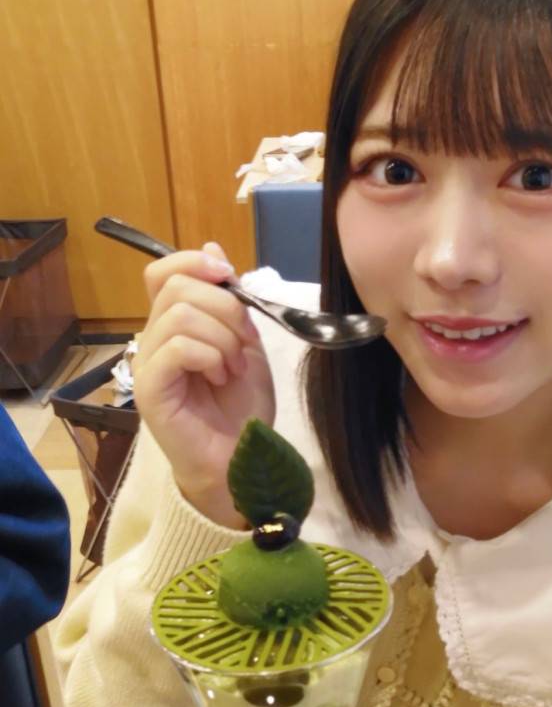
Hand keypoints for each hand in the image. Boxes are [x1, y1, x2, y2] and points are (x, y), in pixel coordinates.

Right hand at [132, 241, 275, 526]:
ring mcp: (148, 364)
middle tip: (244, 344)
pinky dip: (210, 356)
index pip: (163, 272)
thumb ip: (230, 300)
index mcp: (176, 325)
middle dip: (225, 307)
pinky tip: (221, 377)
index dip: (194, 263)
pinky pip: (177, 347)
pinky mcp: (149, 389)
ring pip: (181, 314)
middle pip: (176, 286)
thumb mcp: (247, 343)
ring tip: (233, 369)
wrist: (243, 457)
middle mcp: (155, 339)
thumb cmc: (242, 407)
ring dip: (223, 338)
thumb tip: (212, 249)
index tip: (230, 277)